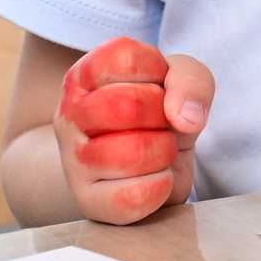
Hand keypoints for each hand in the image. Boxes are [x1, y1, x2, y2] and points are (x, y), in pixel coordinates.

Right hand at [55, 37, 213, 222]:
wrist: (143, 164)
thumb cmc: (159, 111)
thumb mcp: (180, 79)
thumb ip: (191, 81)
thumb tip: (187, 118)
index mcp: (84, 75)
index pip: (125, 58)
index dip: (158, 72)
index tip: (157, 84)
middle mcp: (69, 115)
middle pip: (128, 106)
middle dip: (163, 115)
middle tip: (160, 122)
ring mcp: (73, 162)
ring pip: (132, 154)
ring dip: (164, 152)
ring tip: (157, 150)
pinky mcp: (89, 202)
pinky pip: (134, 197)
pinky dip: (160, 186)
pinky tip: (153, 177)